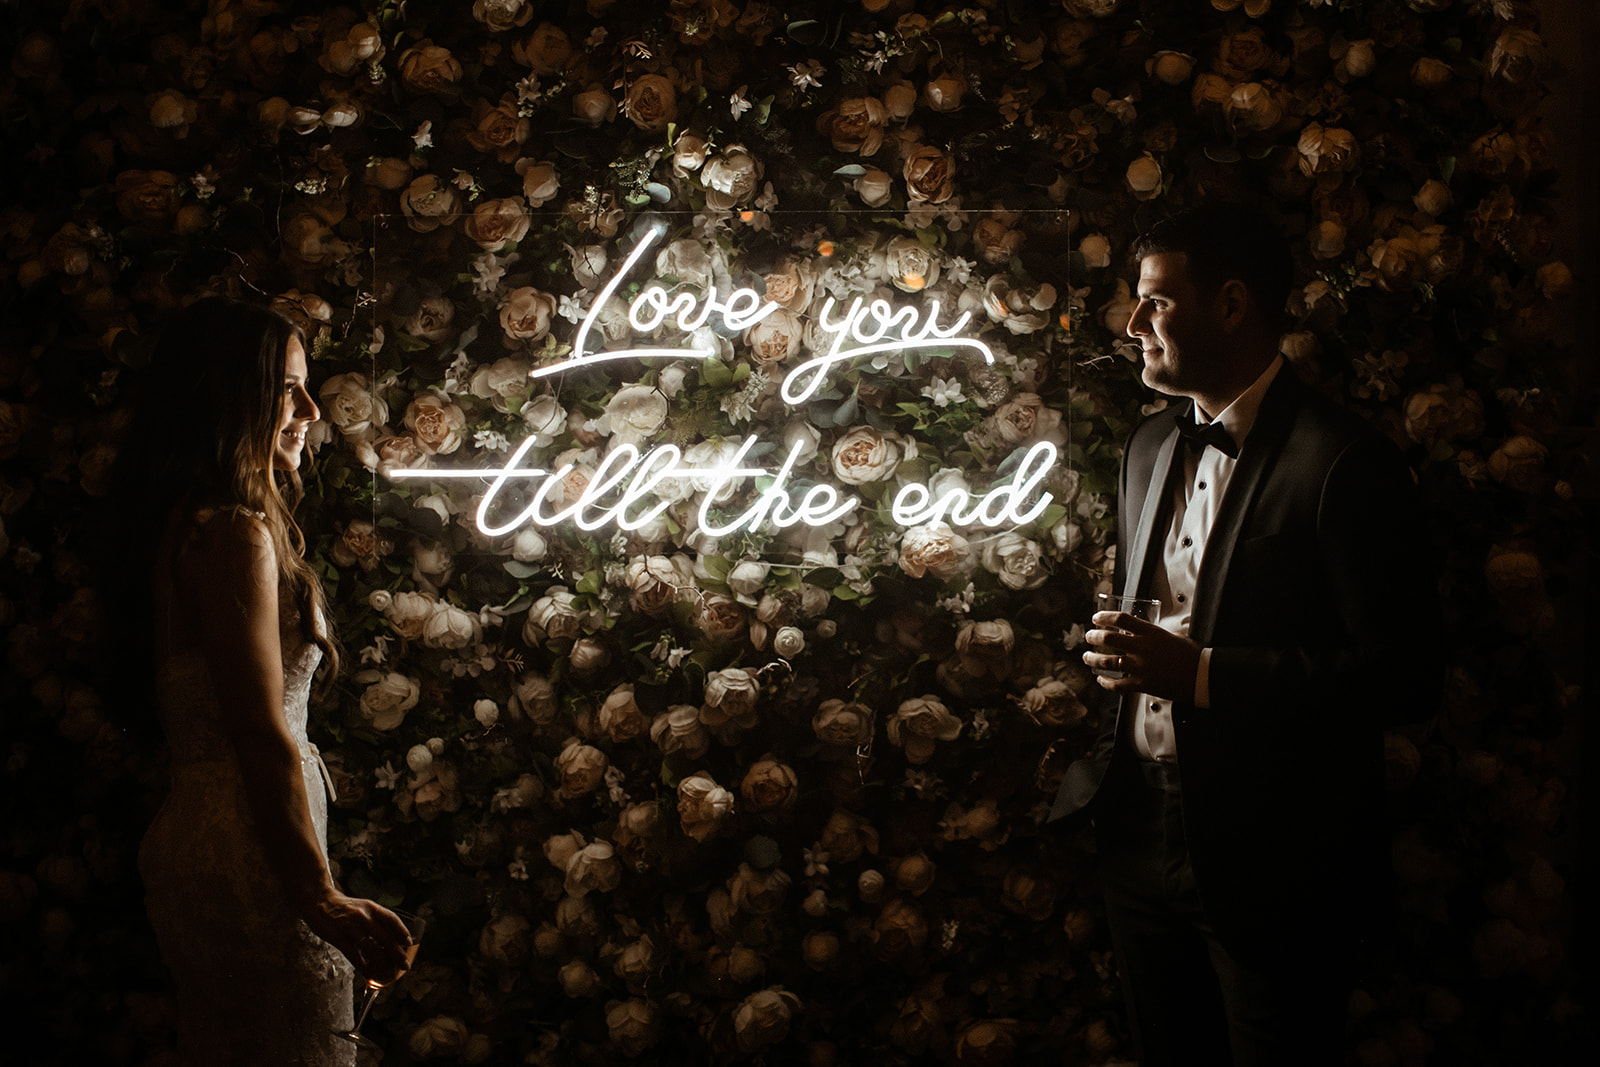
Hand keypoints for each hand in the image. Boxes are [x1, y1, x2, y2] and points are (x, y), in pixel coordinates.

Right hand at [304, 891, 414, 984]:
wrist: (319, 901)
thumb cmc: (344, 908)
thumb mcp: (363, 907)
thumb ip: (375, 919)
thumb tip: (391, 937)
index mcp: (371, 907)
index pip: (392, 919)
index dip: (402, 932)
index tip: (409, 944)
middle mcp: (363, 916)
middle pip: (385, 937)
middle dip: (397, 954)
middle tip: (405, 965)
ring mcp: (351, 927)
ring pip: (370, 949)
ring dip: (380, 963)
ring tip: (387, 974)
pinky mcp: (338, 937)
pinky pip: (354, 955)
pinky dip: (363, 966)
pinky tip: (368, 974)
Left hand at [1082, 610, 1201, 700]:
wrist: (1202, 675)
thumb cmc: (1191, 655)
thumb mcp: (1171, 636)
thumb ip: (1152, 634)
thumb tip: (1139, 632)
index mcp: (1150, 633)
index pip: (1121, 619)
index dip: (1104, 617)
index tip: (1095, 618)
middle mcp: (1143, 648)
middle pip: (1108, 638)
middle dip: (1093, 636)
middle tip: (1088, 637)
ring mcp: (1141, 667)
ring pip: (1107, 661)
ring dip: (1093, 659)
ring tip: (1087, 657)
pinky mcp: (1142, 684)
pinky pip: (1117, 684)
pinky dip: (1105, 682)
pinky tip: (1101, 679)